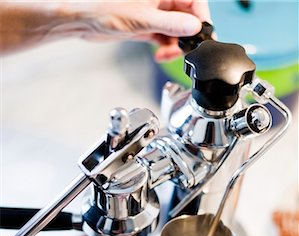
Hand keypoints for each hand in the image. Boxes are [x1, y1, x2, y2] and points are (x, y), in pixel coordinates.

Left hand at [73, 0, 211, 60]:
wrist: (84, 20)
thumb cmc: (104, 9)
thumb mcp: (144, 19)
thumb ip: (172, 24)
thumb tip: (194, 27)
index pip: (194, 0)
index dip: (201, 18)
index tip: (201, 34)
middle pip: (188, 17)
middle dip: (187, 36)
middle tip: (182, 51)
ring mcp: (156, 11)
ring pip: (177, 29)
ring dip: (176, 45)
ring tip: (166, 55)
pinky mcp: (148, 24)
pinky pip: (166, 36)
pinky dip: (166, 47)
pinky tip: (161, 54)